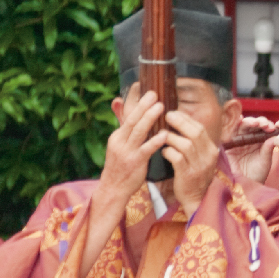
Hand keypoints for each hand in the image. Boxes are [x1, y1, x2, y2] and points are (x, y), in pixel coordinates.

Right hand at [83, 90, 167, 277]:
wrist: (113, 189)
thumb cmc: (122, 168)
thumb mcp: (121, 147)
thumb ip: (127, 131)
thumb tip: (130, 118)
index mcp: (117, 136)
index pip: (127, 115)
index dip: (135, 101)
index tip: (144, 88)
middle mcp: (120, 141)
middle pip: (133, 120)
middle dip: (144, 105)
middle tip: (155, 93)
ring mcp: (127, 152)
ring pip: (139, 131)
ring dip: (150, 118)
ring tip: (161, 107)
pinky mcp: (135, 163)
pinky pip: (146, 149)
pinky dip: (155, 140)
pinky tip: (165, 133)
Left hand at [160, 110, 219, 216]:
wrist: (197, 199)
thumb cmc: (195, 175)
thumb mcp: (201, 157)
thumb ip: (194, 142)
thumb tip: (180, 122)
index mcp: (212, 149)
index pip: (200, 128)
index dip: (186, 119)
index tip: (174, 113)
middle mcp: (208, 156)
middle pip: (195, 133)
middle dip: (179, 122)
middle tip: (166, 116)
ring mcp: (199, 166)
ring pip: (186, 144)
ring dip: (171, 137)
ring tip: (162, 135)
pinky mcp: (188, 175)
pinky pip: (177, 158)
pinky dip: (168, 151)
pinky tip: (163, 151)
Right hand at [228, 115, 277, 182]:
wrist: (245, 185)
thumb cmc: (257, 174)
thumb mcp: (265, 160)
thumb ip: (267, 148)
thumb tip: (274, 136)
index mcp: (259, 140)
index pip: (263, 128)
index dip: (267, 125)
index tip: (272, 128)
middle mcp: (248, 138)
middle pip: (252, 125)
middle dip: (259, 122)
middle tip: (265, 125)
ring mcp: (237, 140)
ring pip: (241, 126)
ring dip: (249, 122)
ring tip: (256, 123)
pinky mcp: (227, 144)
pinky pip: (228, 132)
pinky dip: (233, 124)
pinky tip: (239, 119)